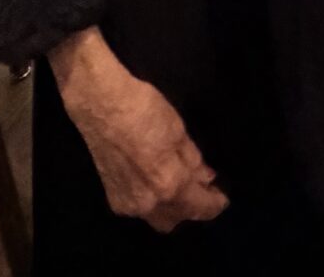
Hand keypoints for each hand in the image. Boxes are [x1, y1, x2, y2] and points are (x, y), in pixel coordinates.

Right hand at [49, 28, 227, 230]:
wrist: (101, 103)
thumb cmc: (144, 109)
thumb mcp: (178, 131)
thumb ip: (193, 160)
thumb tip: (206, 177)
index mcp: (169, 185)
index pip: (200, 207)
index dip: (215, 204)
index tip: (223, 197)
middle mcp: (149, 203)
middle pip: (178, 219)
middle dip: (193, 209)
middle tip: (202, 190)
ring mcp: (128, 204)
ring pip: (157, 219)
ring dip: (172, 209)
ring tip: (181, 188)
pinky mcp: (112, 197)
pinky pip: (140, 210)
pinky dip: (153, 203)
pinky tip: (155, 184)